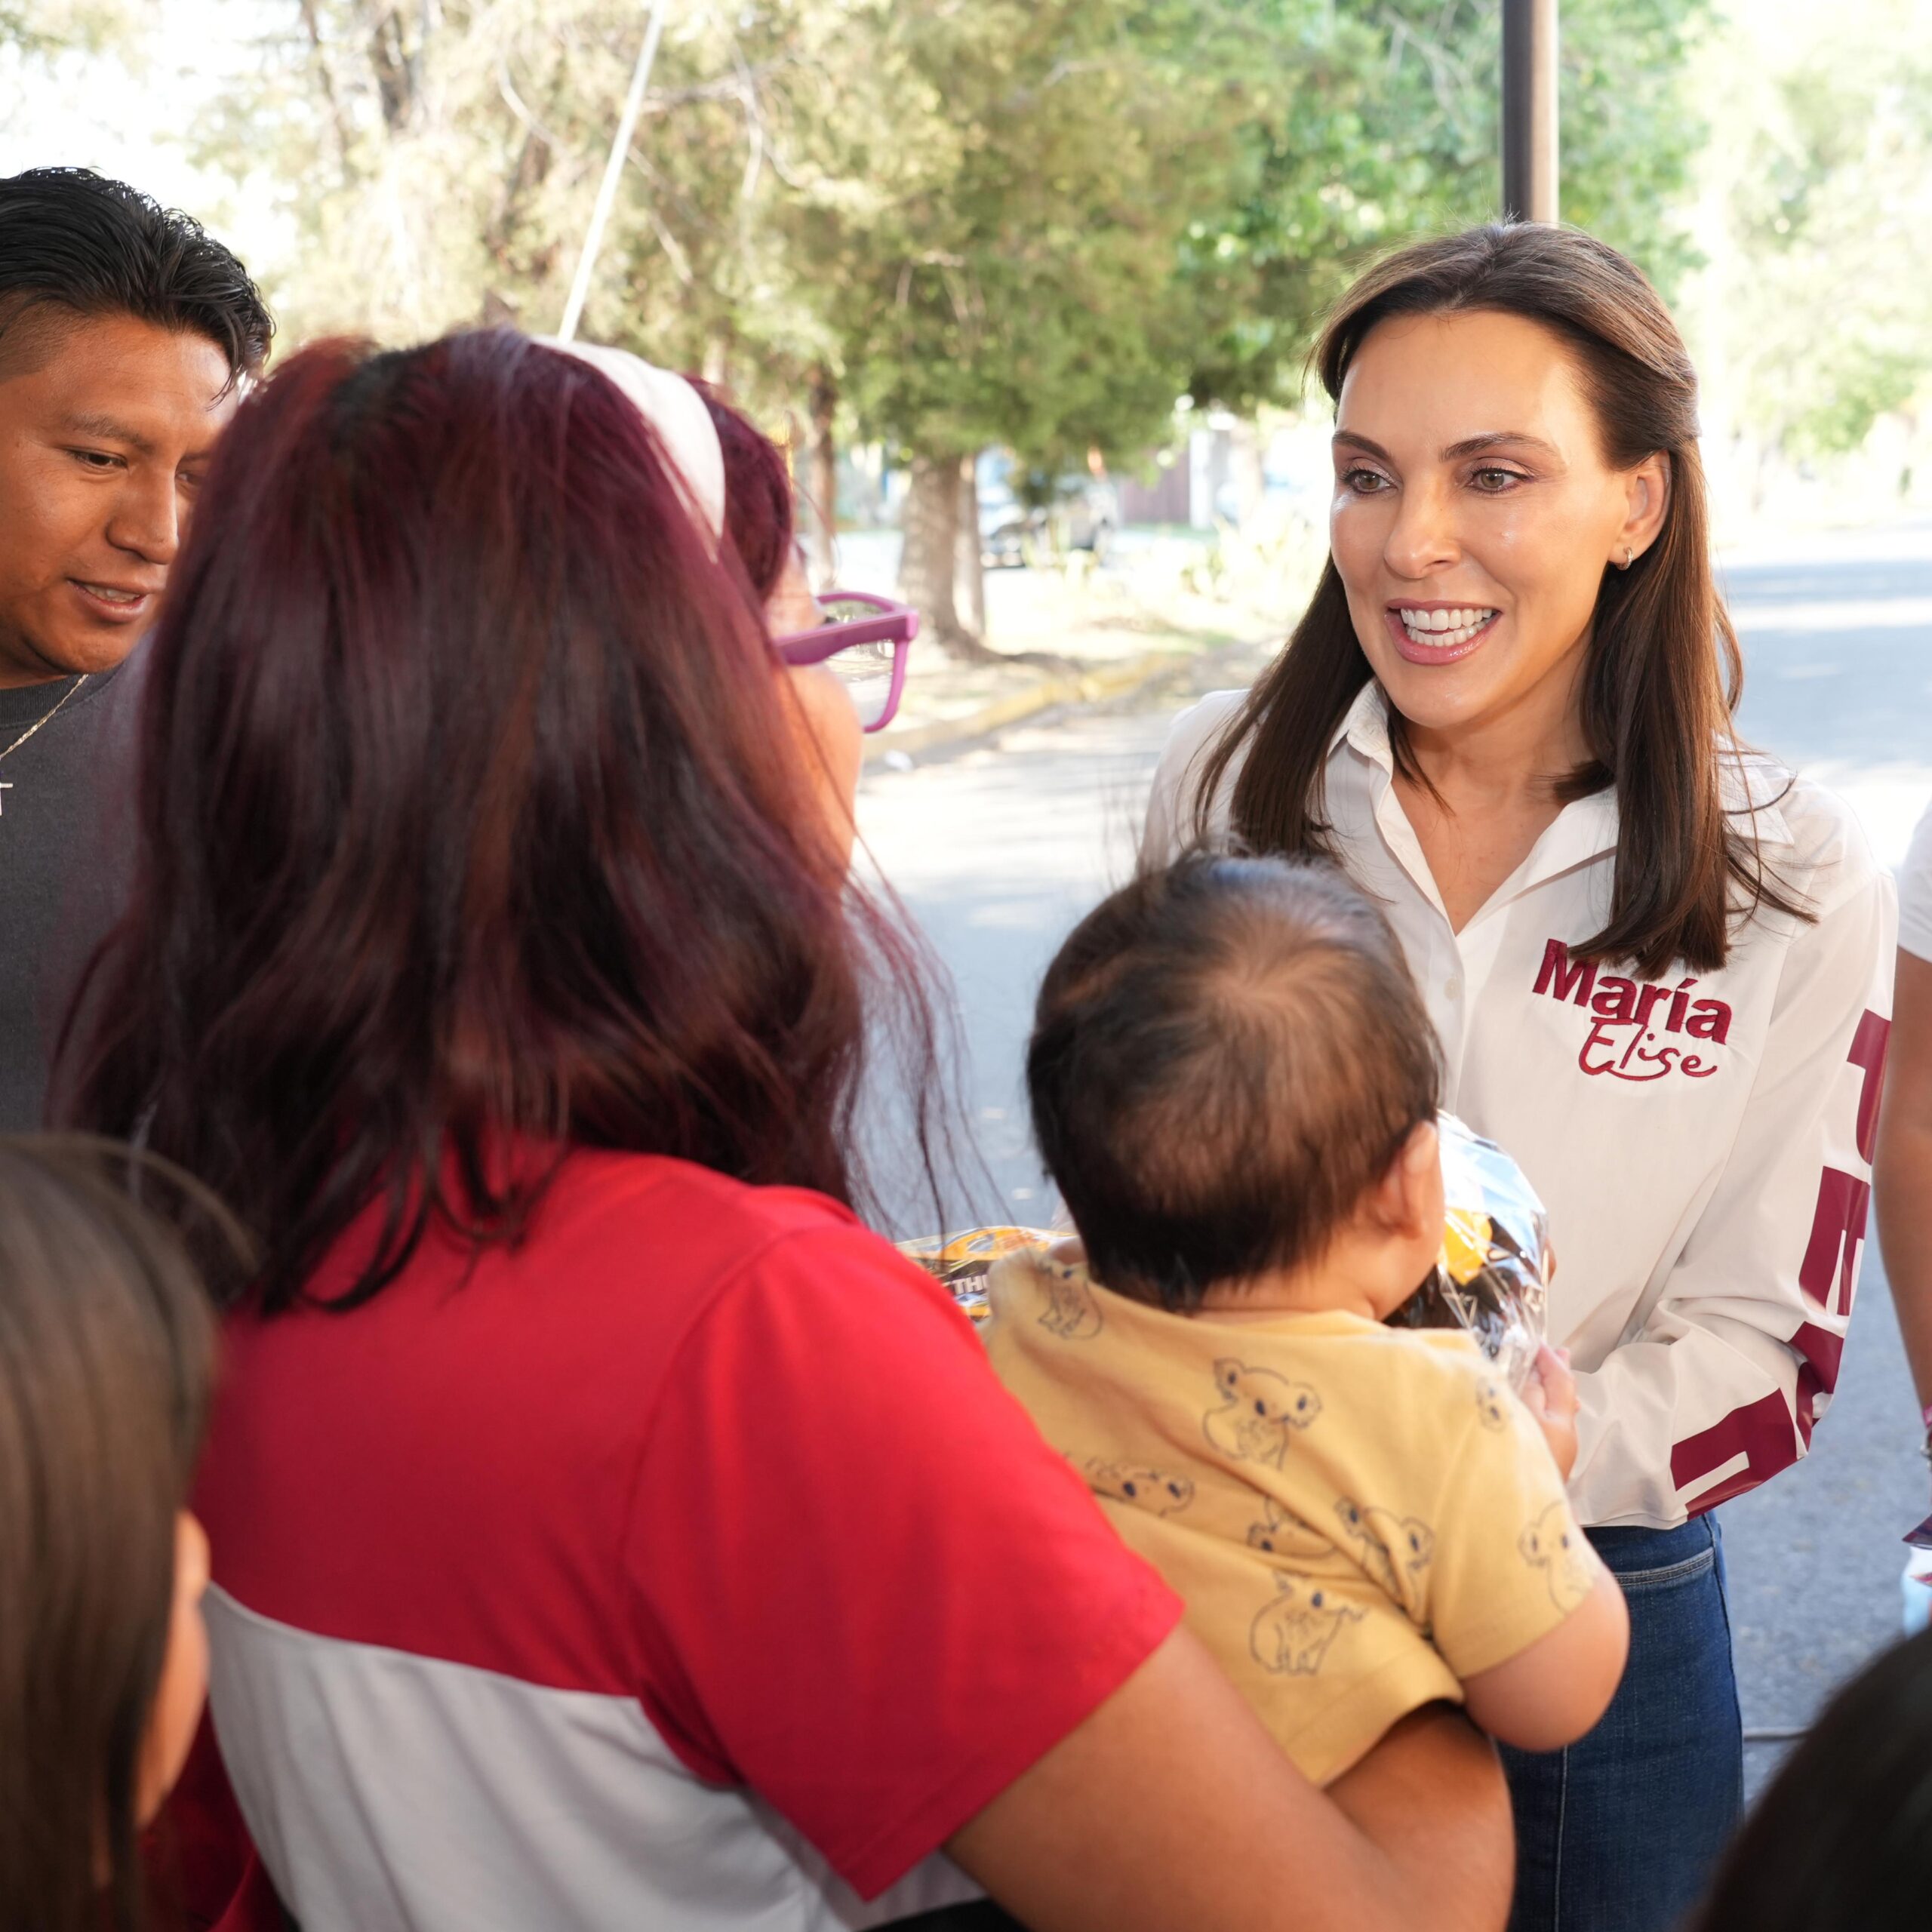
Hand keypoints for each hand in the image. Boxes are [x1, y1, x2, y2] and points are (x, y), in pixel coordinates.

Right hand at [1519, 1344, 1578, 1480]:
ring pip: (1558, 1412)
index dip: (1548, 1358)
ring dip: (1550, 1390)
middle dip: (1557, 1373)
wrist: (1519, 1523)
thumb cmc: (1516, 1464)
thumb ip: (1526, 1394)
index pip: (1559, 1380)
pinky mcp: (1547, 1466)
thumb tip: (1535, 1373)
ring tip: (1546, 1377)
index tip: (1536, 1342)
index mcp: (1559, 1422)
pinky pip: (1550, 1426)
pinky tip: (1535, 1412)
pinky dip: (1544, 1409)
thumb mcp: (1519, 1420)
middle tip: (1557, 1352)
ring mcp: (1558, 1454)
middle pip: (1564, 1396)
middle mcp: (1565, 1437)